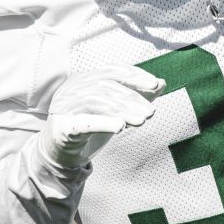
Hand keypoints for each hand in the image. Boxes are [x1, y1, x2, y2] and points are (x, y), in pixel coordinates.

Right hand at [36, 64, 164, 168]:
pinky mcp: (62, 127)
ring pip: (96, 102)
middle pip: (106, 86)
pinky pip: (83, 123)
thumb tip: (162, 83)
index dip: (134, 75)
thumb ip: (136, 95)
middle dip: (132, 98)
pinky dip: (103, 123)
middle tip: (150, 112)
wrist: (61, 153)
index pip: (112, 70)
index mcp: (85, 78)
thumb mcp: (115, 109)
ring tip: (141, 122)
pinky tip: (120, 127)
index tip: (155, 84)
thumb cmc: (89, 126)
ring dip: (122, 111)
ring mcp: (65, 106)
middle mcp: (73, 88)